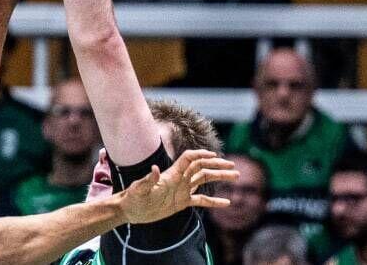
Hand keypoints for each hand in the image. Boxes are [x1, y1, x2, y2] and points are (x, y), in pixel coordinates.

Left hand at [119, 150, 237, 223]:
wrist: (131, 210)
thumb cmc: (133, 198)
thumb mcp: (139, 189)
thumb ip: (148, 180)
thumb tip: (155, 168)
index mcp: (172, 174)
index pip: (189, 159)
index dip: (201, 155)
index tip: (215, 156)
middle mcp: (179, 179)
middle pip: (202, 168)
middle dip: (218, 166)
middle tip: (234, 167)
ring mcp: (182, 190)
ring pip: (205, 180)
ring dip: (220, 178)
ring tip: (236, 177)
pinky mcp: (182, 202)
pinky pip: (201, 200)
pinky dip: (214, 201)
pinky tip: (226, 203)